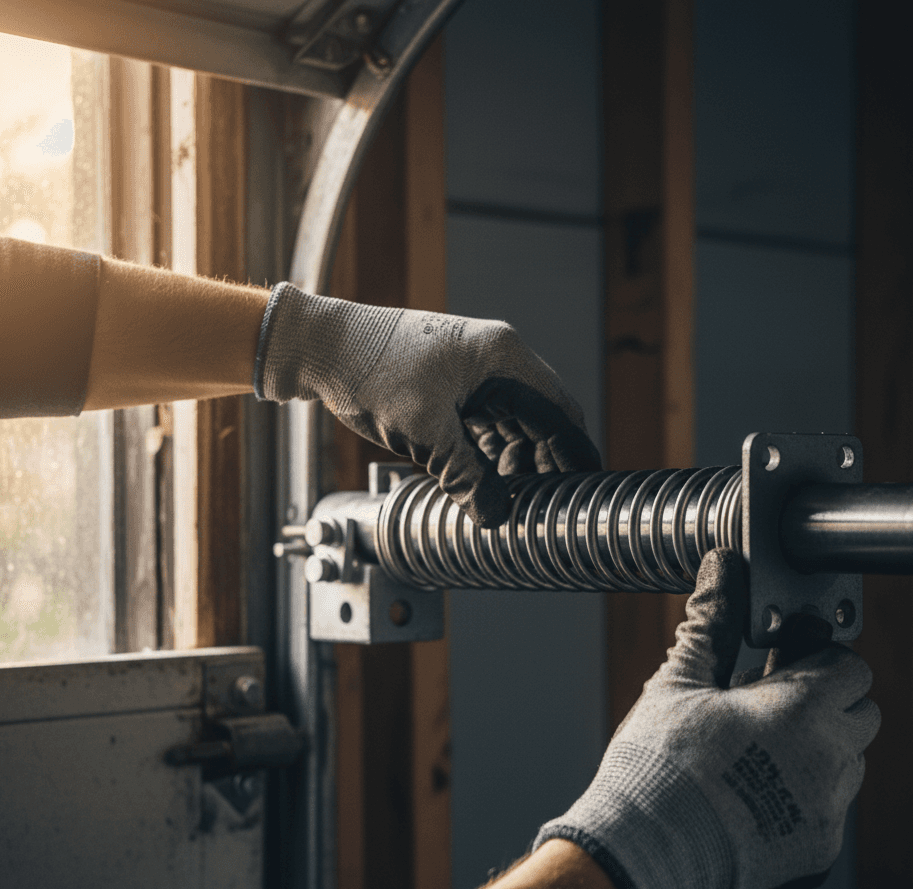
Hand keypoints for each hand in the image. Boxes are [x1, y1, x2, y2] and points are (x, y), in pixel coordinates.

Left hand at [254, 284, 601, 526]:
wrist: (320, 347)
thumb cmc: (371, 371)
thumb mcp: (424, 432)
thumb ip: (466, 476)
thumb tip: (497, 517)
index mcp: (503, 358)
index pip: (560, 412)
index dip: (577, 453)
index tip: (592, 486)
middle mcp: (496, 360)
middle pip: (540, 420)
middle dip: (546, 464)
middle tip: (551, 507)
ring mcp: (474, 372)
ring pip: (512, 425)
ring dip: (517, 463)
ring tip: (518, 502)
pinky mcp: (452, 385)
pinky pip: (485, 424)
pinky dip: (491, 454)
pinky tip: (488, 482)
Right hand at [533, 548, 879, 888]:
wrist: (644, 851)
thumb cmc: (658, 763)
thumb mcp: (679, 683)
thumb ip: (711, 623)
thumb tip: (721, 568)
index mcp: (801, 709)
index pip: (849, 666)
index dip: (818, 658)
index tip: (780, 662)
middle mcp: (829, 760)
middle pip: (860, 714)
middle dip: (824, 703)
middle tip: (767, 703)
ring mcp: (826, 811)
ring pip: (848, 765)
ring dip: (818, 750)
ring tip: (756, 751)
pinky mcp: (815, 852)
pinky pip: (829, 811)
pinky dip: (804, 797)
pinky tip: (753, 794)